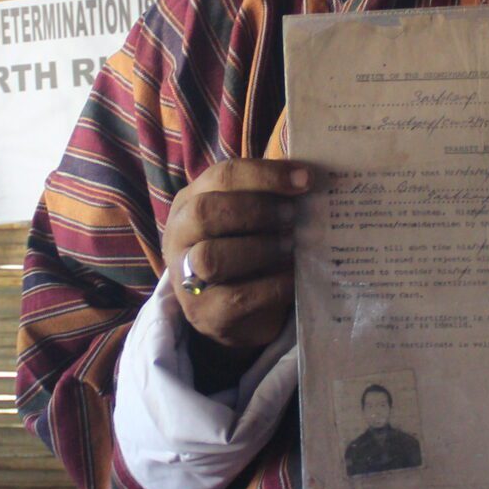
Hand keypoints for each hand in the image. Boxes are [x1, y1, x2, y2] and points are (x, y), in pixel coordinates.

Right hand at [160, 159, 311, 364]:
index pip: (222, 176)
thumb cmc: (245, 250)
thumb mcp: (248, 218)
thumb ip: (269, 196)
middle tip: (293, 215)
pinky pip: (236, 298)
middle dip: (256, 210)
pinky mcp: (204, 314)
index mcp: (190, 201)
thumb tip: (309, 177)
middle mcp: (179, 236)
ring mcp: (185, 278)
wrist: (233, 312)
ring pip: (212, 257)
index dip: (265, 175)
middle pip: (205, 212)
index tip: (305, 179)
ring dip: (259, 248)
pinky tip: (293, 277)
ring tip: (291, 246)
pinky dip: (272, 285)